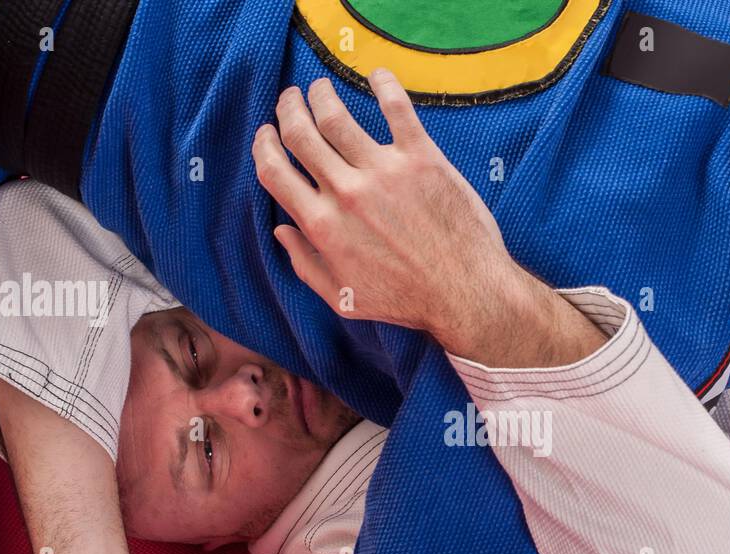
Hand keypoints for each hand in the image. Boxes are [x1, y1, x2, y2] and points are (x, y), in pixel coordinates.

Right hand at [252, 69, 517, 346]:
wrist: (465, 293)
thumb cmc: (406, 302)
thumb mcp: (344, 298)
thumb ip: (306, 265)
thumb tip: (281, 232)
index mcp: (321, 225)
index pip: (274, 171)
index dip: (263, 146)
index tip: (267, 135)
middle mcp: (345, 193)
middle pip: (299, 134)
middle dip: (287, 110)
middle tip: (291, 100)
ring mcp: (383, 172)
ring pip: (335, 116)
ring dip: (321, 95)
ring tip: (320, 88)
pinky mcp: (422, 159)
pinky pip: (397, 108)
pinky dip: (383, 84)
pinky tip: (377, 75)